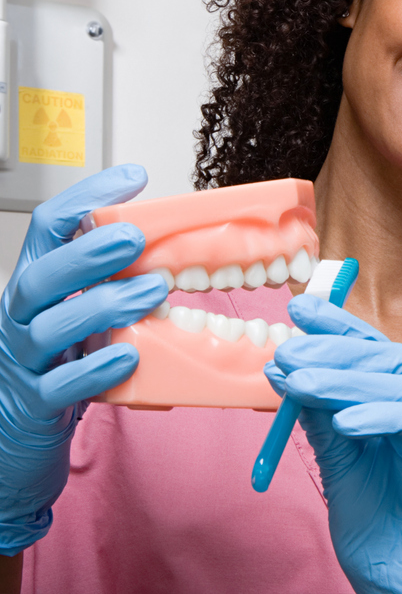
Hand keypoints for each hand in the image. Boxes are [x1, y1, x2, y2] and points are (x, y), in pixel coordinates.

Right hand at [0, 165, 167, 554]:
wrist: (21, 427)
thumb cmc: (62, 358)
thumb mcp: (83, 307)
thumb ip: (115, 276)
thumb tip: (177, 243)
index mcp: (38, 283)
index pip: (49, 228)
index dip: (86, 198)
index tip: (133, 177)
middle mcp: (22, 317)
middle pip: (40, 277)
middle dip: (86, 254)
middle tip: (134, 239)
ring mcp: (25, 361)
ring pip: (49, 329)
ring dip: (102, 306)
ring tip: (151, 293)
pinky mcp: (37, 402)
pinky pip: (61, 385)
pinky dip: (95, 369)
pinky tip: (129, 353)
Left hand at [268, 295, 401, 593]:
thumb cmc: (384, 542)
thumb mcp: (342, 472)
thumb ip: (326, 423)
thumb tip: (292, 371)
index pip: (376, 357)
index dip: (341, 328)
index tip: (299, 308)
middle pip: (392, 360)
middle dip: (338, 349)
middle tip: (290, 349)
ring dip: (350, 379)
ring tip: (302, 382)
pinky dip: (389, 415)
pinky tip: (350, 422)